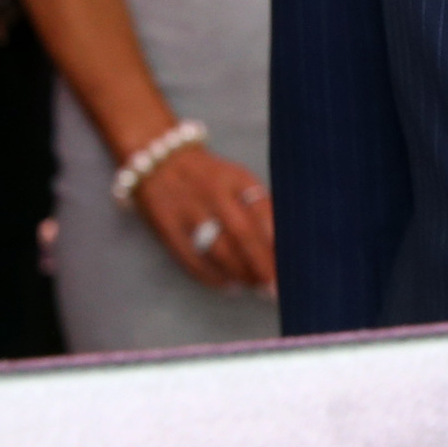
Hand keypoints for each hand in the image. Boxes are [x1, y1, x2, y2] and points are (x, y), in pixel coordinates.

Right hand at [130, 144, 276, 294]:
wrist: (158, 158)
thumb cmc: (210, 176)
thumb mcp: (236, 178)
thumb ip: (257, 204)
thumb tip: (281, 244)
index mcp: (235, 178)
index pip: (262, 210)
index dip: (276, 239)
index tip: (290, 262)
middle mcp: (213, 193)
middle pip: (241, 233)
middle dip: (261, 263)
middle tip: (275, 288)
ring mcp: (188, 211)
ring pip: (217, 249)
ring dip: (239, 273)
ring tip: (255, 287)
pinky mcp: (167, 228)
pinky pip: (190, 258)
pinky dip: (211, 276)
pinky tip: (228, 285)